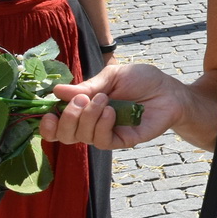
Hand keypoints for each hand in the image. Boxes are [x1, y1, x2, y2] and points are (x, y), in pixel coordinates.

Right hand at [41, 63, 191, 149]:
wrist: (169, 90)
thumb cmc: (141, 81)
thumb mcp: (112, 76)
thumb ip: (87, 86)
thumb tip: (56, 91)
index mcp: (84, 108)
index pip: (57, 125)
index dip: (47, 124)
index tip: (47, 114)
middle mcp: (91, 124)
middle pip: (64, 135)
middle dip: (68, 117)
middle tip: (82, 100)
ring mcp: (106, 134)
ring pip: (82, 137)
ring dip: (88, 117)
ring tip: (104, 100)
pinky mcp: (122, 141)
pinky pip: (102, 141)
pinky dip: (102, 125)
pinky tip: (112, 111)